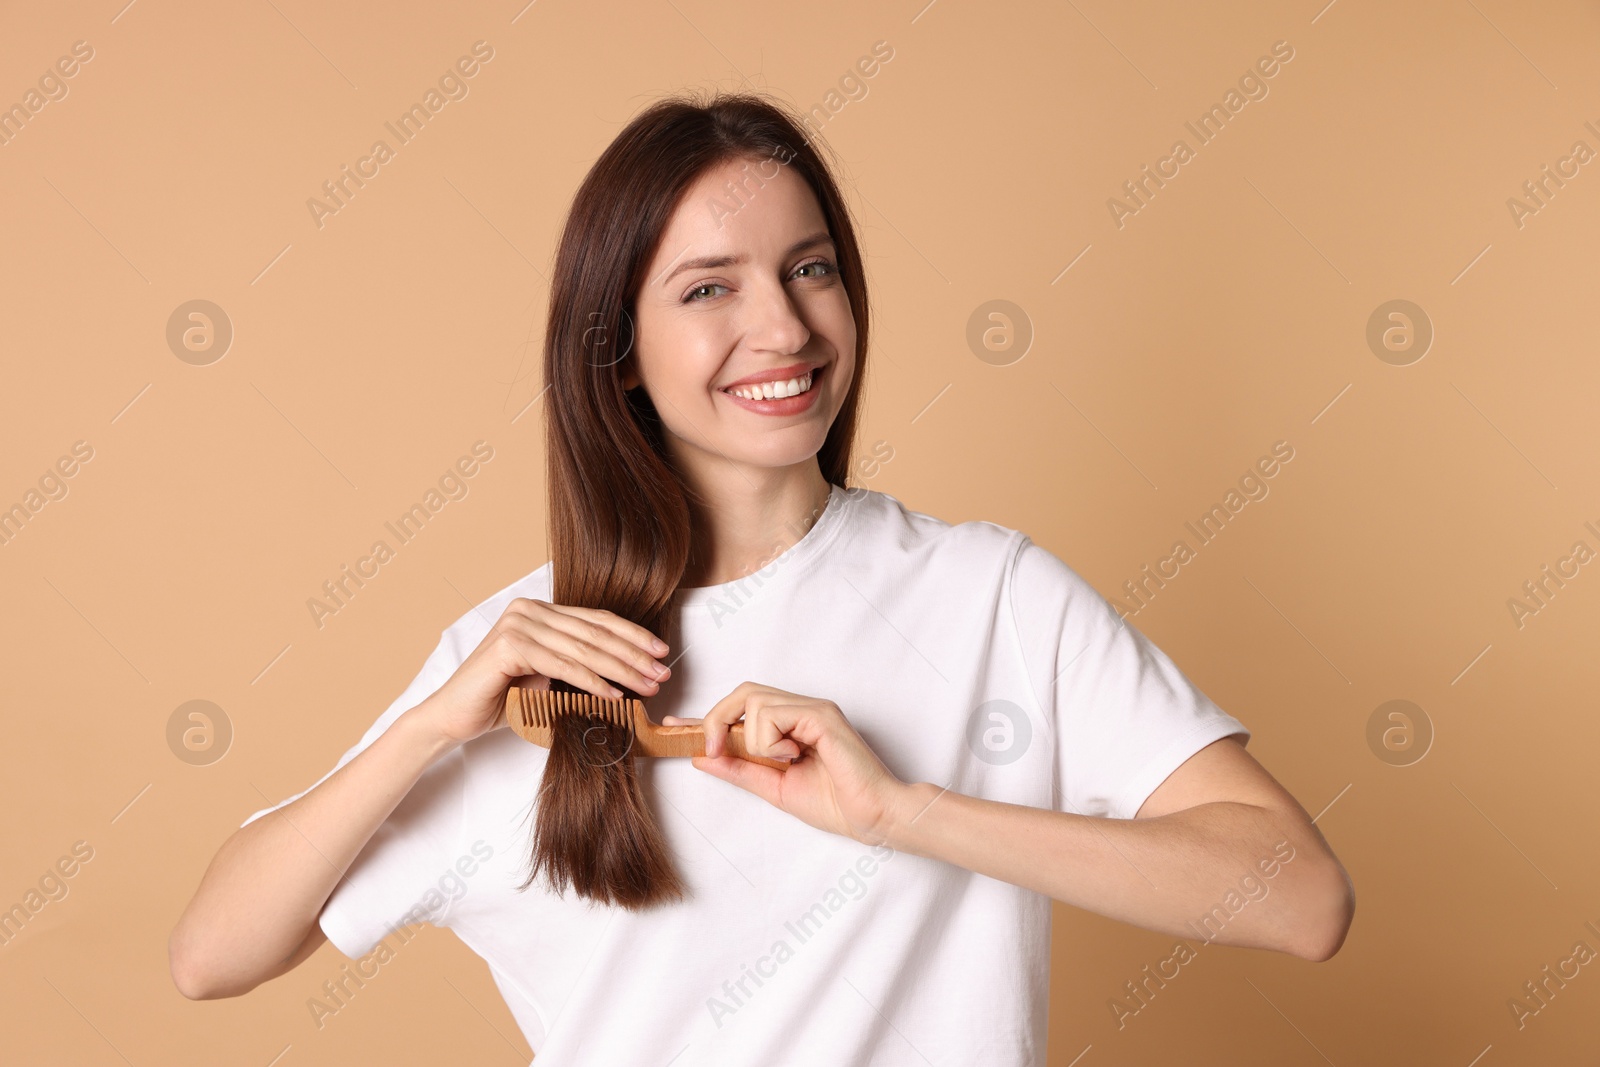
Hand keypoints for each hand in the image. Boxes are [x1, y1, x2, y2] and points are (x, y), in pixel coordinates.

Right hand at [412, 598, 672, 747]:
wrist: (454, 717)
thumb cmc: (501, 699)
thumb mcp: (549, 678)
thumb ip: (579, 666)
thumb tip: (630, 673)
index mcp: (540, 611)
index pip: (597, 620)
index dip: (633, 636)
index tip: (661, 653)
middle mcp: (529, 610)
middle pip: (595, 633)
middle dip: (634, 655)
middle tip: (662, 673)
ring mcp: (518, 624)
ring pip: (584, 649)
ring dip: (621, 670)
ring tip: (647, 687)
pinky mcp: (510, 646)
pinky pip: (563, 665)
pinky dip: (592, 681)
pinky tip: (614, 695)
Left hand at [663, 682, 911, 845]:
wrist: (872, 817)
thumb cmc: (835, 804)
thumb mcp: (773, 788)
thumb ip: (740, 769)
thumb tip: (701, 757)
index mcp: (790, 725)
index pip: (740, 708)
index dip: (706, 716)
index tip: (675, 728)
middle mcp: (800, 709)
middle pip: (742, 692)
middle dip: (717, 718)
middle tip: (713, 749)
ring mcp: (812, 708)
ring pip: (754, 701)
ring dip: (752, 738)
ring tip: (779, 761)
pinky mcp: (821, 714)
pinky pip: (774, 713)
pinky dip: (771, 740)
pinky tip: (793, 757)